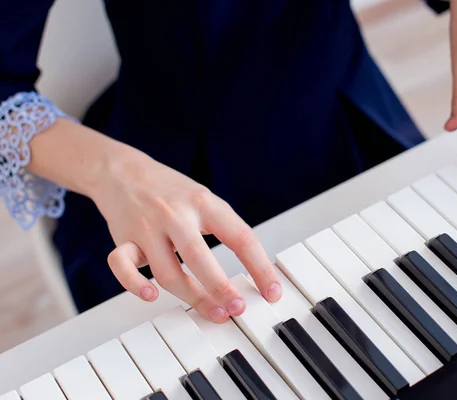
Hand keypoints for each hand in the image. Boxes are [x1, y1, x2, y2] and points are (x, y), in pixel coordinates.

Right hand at [91, 150, 281, 322]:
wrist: (122, 171)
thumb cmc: (170, 191)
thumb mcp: (204, 199)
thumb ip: (224, 228)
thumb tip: (253, 270)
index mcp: (204, 203)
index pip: (240, 237)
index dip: (260, 267)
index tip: (271, 291)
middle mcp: (175, 215)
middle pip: (199, 257)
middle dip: (221, 288)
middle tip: (238, 308)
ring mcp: (148, 228)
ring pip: (166, 272)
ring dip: (191, 297)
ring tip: (213, 312)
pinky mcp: (123, 239)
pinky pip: (121, 266)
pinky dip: (134, 285)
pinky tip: (151, 296)